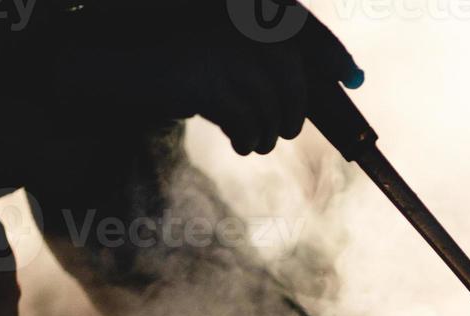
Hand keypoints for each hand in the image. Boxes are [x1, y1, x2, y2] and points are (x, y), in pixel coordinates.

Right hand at [48, 1, 363, 155]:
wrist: (115, 76)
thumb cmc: (172, 77)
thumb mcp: (220, 69)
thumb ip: (257, 74)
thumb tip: (303, 100)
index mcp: (239, 17)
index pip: (295, 32)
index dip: (330, 49)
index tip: (354, 76)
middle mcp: (230, 26)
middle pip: (288, 72)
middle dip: (294, 108)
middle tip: (283, 133)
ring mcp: (215, 51)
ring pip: (267, 101)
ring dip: (267, 131)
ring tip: (254, 144)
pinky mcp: (201, 80)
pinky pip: (243, 118)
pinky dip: (247, 137)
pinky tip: (240, 145)